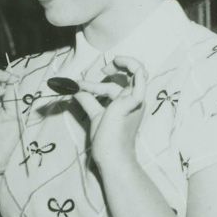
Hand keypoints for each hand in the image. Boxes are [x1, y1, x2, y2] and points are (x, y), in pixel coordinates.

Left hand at [73, 55, 146, 170]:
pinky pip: (140, 78)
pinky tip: (118, 60)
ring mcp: (135, 100)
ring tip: (111, 61)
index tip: (78, 85)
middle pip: (129, 76)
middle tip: (102, 70)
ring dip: (125, 62)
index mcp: (126, 104)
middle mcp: (134, 100)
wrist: (111, 155)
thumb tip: (76, 89)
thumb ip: (88, 101)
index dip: (93, 85)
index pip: (112, 87)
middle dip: (116, 67)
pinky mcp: (133, 101)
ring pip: (138, 72)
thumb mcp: (95, 115)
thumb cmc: (106, 141)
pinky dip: (133, 66)